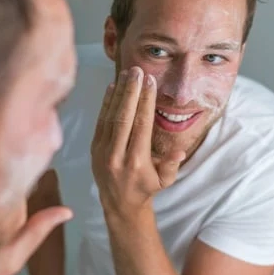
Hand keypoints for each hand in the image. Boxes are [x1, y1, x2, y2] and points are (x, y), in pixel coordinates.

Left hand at [90, 67, 184, 217]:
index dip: (146, 101)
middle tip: (137, 71)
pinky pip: (100, 121)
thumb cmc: (147, 188)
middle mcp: (116, 155)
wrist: (119, 203)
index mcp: (136, 161)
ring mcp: (102, 151)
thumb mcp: (165, 181)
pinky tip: (112, 87)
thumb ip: (171, 165)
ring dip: (119, 93)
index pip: (141, 125)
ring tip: (126, 74)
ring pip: (110, 116)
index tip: (150, 82)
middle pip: (124, 116)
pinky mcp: (94, 147)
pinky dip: (106, 103)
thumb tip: (179, 151)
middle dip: (131, 91)